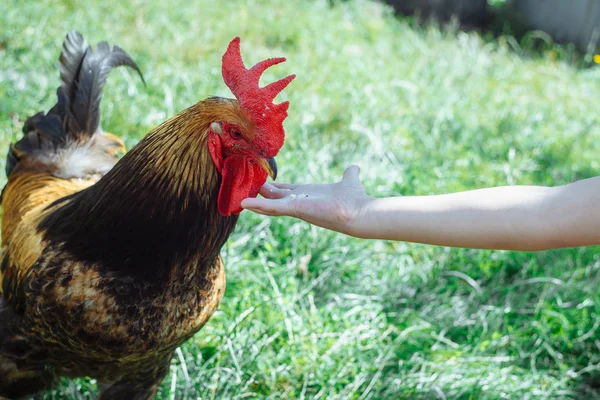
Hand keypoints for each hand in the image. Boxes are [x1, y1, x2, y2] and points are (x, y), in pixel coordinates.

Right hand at [241, 165, 372, 235]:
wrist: (360, 211)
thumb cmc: (355, 199)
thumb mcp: (349, 181)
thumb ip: (349, 174)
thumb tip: (354, 168)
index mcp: (309, 195)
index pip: (288, 192)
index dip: (276, 188)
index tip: (263, 183)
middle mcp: (301, 202)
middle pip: (276, 197)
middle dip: (262, 193)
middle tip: (247, 187)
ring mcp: (297, 207)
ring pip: (271, 204)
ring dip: (256, 201)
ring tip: (240, 197)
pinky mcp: (296, 209)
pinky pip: (273, 207)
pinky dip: (258, 206)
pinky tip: (244, 203)